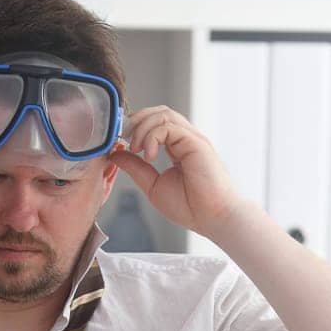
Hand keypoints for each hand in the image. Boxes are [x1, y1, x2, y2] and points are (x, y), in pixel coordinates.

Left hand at [108, 105, 249, 239]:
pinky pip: (168, 127)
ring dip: (142, 127)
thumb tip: (116, 154)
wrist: (214, 218)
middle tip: (124, 140)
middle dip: (136, 121)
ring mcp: (192, 139)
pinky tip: (148, 156)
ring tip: (136, 148)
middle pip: (158, 112)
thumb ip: (136, 168)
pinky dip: (152, 137)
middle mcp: (186, 139)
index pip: (155, 123)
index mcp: (178, 148)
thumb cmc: (191, 207)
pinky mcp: (196, 142)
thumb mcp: (153, 186)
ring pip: (163, 114)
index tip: (121, 143)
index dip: (135, 128)